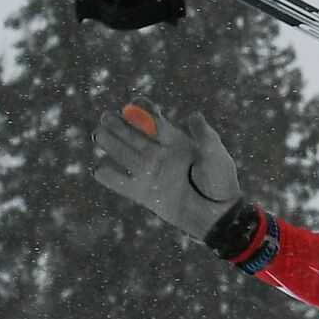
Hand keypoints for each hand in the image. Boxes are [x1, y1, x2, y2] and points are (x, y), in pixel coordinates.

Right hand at [92, 97, 241, 238]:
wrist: (217, 215)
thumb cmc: (221, 182)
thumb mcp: (217, 157)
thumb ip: (206, 138)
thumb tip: (194, 116)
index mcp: (175, 141)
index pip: (154, 120)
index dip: (143, 110)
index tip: (135, 103)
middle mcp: (159, 154)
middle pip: (134, 135)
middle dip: (119, 124)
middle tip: (106, 117)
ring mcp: (150, 173)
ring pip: (123, 154)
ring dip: (110, 143)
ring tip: (98, 133)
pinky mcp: (143, 193)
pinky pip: (120, 183)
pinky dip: (108, 177)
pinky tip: (100, 170)